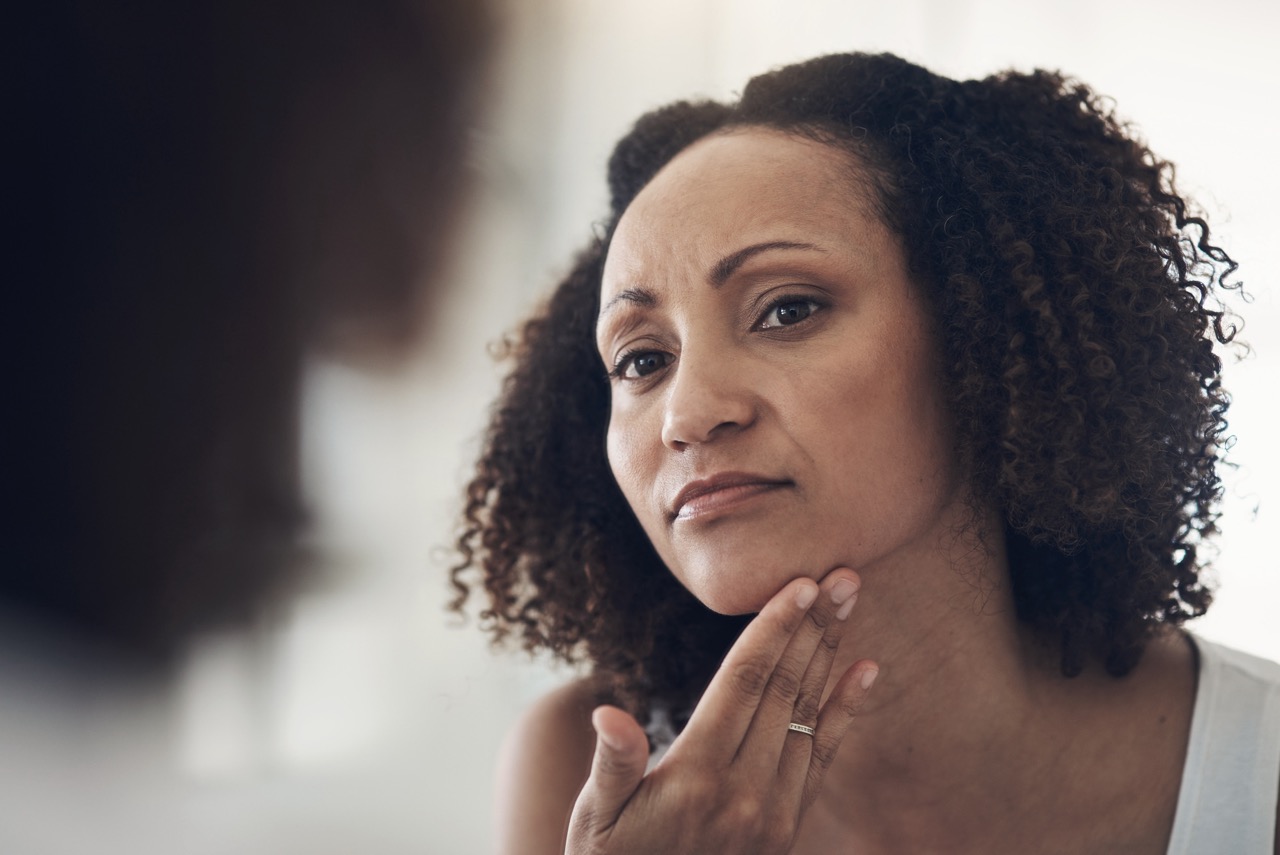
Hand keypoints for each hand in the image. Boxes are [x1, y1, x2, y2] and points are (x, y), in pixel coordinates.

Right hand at [566, 569, 877, 853]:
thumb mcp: (597, 816)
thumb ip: (613, 762)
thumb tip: (608, 713)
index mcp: (697, 775)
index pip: (744, 684)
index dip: (773, 629)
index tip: (800, 584)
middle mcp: (745, 791)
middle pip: (785, 689)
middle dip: (814, 627)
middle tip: (842, 574)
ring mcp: (773, 810)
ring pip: (808, 714)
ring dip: (831, 654)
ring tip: (850, 602)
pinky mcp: (787, 825)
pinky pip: (824, 757)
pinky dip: (847, 711)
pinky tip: (865, 671)